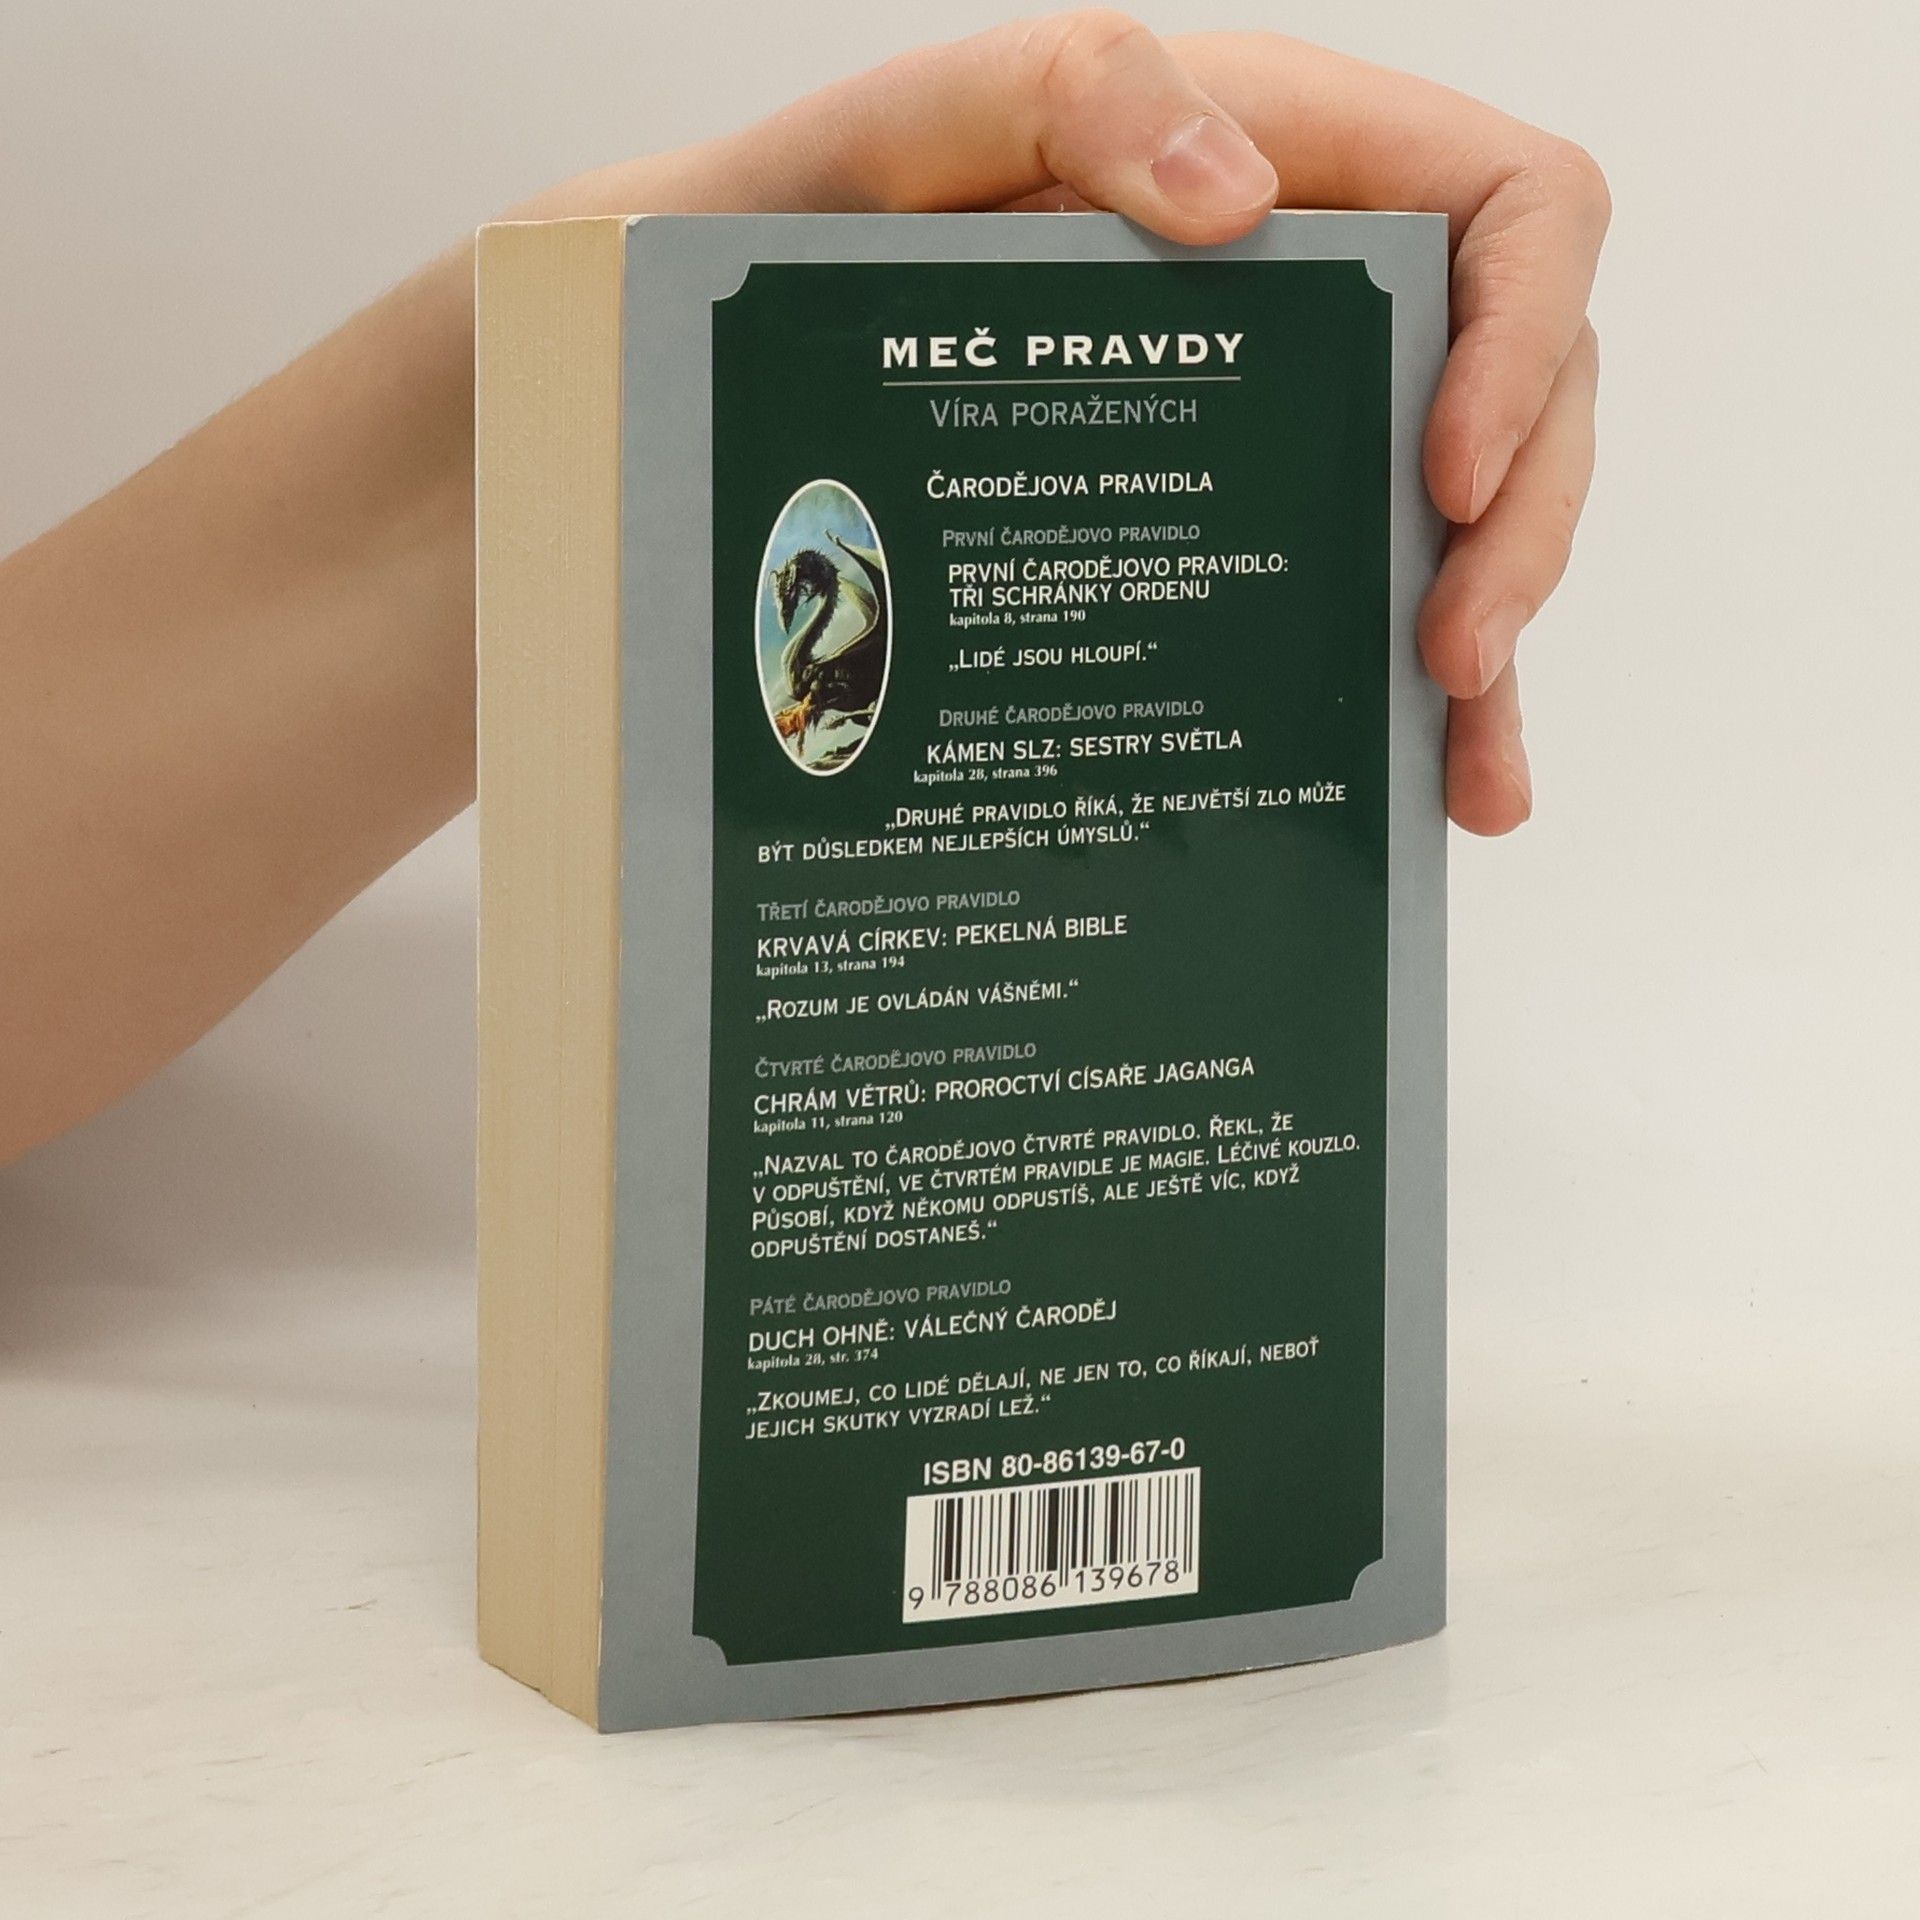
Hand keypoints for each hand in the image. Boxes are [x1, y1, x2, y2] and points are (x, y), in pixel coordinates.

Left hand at [542, 13, 1608, 833]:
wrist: (727, 364)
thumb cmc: (807, 229)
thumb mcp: (916, 134)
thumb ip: (1072, 96)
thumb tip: (1239, 203)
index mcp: (1286, 157)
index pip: (1512, 209)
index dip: (1528, 338)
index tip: (1451, 476)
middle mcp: (1313, 292)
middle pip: (1523, 383)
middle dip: (1521, 528)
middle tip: (1450, 660)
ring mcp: (1286, 417)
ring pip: (1463, 512)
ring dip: (1491, 642)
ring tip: (1462, 771)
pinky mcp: (1240, 522)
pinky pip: (1366, 595)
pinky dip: (1413, 696)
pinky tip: (1430, 783)